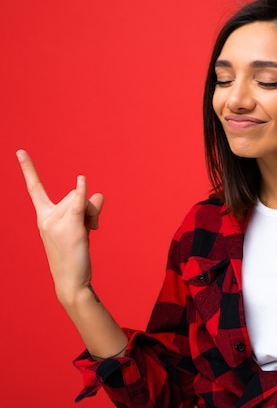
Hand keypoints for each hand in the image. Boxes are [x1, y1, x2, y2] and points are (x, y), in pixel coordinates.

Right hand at [16, 150, 103, 302]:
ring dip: (92, 213)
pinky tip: (81, 180)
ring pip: (81, 200)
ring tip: (90, 233)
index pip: (34, 189)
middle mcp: (46, 218)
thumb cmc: (74, 256)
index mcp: (44, 217)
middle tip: (89, 228)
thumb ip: (87, 210)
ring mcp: (56, 223)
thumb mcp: (79, 229)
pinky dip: (81, 192)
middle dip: (85, 207)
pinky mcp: (71, 229)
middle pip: (71, 194)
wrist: (71, 282)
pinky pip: (78, 205)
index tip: (20, 151)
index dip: (28, 169)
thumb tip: (99, 194)